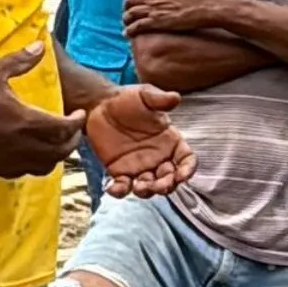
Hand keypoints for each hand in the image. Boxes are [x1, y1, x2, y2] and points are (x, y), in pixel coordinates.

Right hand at [0, 43, 84, 178]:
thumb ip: (19, 60)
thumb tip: (40, 46)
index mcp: (24, 121)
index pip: (63, 128)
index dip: (77, 122)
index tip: (80, 114)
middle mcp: (21, 145)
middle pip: (60, 152)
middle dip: (72, 141)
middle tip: (73, 130)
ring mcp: (9, 161)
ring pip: (46, 166)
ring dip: (57, 155)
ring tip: (57, 142)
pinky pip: (26, 173)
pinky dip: (37, 164)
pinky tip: (34, 152)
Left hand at [84, 84, 197, 198]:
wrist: (100, 106)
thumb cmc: (127, 99)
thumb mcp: (144, 95)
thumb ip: (160, 99)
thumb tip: (175, 98)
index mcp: (169, 141)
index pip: (186, 159)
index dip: (188, 169)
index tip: (183, 175)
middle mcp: (158, 157)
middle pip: (170, 179)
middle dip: (167, 185)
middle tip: (159, 185)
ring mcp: (139, 167)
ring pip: (150, 187)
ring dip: (147, 191)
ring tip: (139, 186)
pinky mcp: (120, 172)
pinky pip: (123, 187)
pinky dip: (120, 191)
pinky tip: (113, 187)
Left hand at [123, 0, 219, 35]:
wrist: (206, 6)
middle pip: (129, 0)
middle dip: (126, 6)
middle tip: (127, 10)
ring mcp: (153, 9)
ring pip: (130, 14)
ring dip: (126, 19)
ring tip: (126, 23)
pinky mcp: (157, 22)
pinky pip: (137, 26)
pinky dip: (130, 30)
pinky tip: (128, 33)